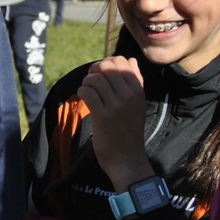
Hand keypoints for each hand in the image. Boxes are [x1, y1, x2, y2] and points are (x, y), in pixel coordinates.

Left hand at [78, 56, 153, 193]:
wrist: (127, 159)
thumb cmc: (130, 132)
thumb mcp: (138, 105)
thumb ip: (136, 81)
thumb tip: (132, 60)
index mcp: (138, 90)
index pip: (121, 61)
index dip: (107, 63)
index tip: (101, 74)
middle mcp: (129, 95)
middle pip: (106, 66)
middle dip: (94, 70)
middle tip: (91, 82)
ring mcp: (116, 105)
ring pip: (95, 78)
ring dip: (86, 82)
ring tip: (87, 90)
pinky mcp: (103, 116)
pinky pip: (88, 92)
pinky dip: (82, 92)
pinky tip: (84, 98)